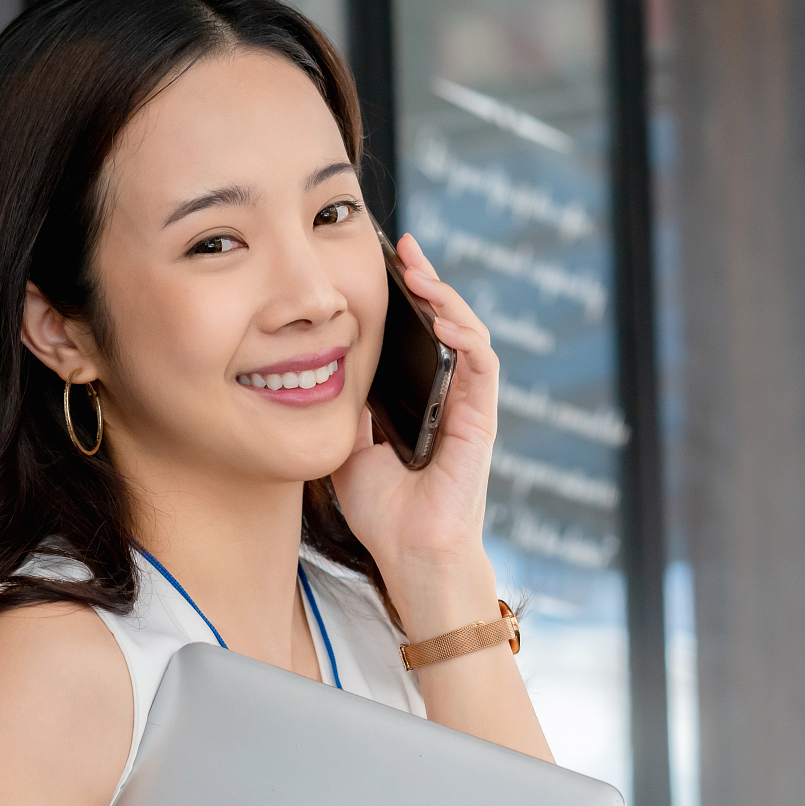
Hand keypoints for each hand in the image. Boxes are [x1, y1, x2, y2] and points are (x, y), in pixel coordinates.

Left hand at [330, 233, 499, 604]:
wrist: (410, 558)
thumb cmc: (384, 515)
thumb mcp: (348, 446)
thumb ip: (345, 408)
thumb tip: (321, 366)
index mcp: (421, 398)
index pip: (417, 333)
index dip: (404, 295)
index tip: (379, 261)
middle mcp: (450, 395)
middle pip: (445, 322)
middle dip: (426, 280)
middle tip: (401, 248)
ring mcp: (469, 405)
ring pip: (468, 333)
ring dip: (447, 296)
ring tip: (420, 271)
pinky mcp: (483, 419)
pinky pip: (482, 363)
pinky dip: (465, 333)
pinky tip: (442, 315)